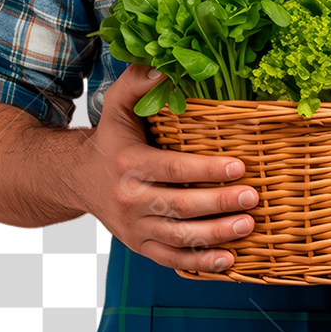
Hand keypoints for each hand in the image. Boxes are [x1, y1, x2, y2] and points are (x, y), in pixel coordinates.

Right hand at [79, 65, 258, 272]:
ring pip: (179, 238)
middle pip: (180, 207)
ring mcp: (134, 228)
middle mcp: (130, 200)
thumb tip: (164, 67)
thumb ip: (138, 83)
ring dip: (216, 235)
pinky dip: (200, 263)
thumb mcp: (118, 104)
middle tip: (253, 197)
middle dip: (220, 204)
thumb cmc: (110, 138)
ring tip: (248, 225)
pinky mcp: (139, 246)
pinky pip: (171, 260)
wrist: (77, 178)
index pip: (174, 170)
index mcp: (129, 164)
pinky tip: (228, 259)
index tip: (240, 166)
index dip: (207, 171)